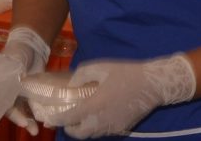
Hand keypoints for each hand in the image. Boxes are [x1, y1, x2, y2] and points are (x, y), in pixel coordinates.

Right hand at [2, 26, 52, 135]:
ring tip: (38, 130)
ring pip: (24, 110)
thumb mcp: (15, 58)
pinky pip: (34, 105)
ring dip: (31, 120)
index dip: (13, 113)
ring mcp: (21, 93)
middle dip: (22, 120)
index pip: (4, 101)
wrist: (32, 44)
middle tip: (32, 129)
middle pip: (13, 109)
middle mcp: (8, 91)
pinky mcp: (32, 93)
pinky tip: (47, 121)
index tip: (23, 122)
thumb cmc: (18, 50)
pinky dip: (39, 113)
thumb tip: (18, 81)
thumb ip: (15, 70)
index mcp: (0, 83)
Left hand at [50, 54, 194, 137]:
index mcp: (96, 105)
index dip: (58, 120)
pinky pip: (103, 132)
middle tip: (63, 120)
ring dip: (82, 130)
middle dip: (69, 129)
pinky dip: (94, 128)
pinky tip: (93, 117)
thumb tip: (71, 85)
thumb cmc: (125, 73)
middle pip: (80, 134)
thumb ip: (81, 76)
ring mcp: (114, 126)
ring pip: (92, 135)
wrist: (153, 84)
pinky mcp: (123, 128)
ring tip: (76, 119)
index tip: (48, 119)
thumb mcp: (99, 67)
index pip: (71, 118)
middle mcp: (103, 120)